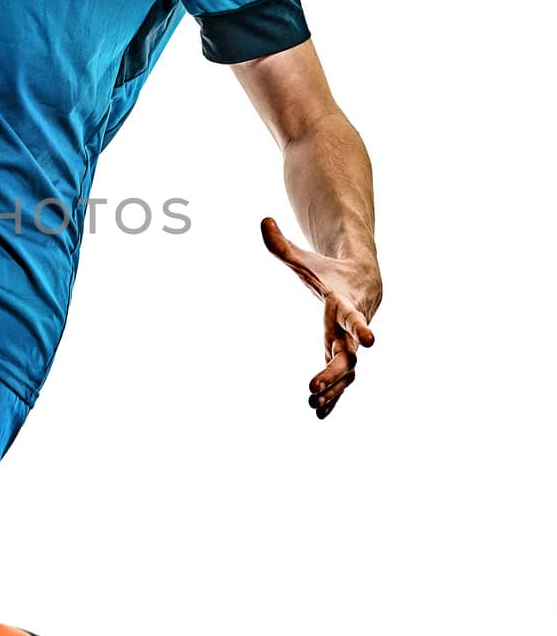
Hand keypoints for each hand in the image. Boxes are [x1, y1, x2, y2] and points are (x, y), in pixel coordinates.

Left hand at [260, 216, 379, 420]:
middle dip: (333, 371)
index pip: (352, 317)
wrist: (362, 283)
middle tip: (311, 386)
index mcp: (342, 306)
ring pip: (346, 373)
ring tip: (313, 406)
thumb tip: (263, 221)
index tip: (372, 340)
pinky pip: (342, 382)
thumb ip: (281, 245)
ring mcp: (350, 345)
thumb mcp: (304, 260)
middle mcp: (350, 329)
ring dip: (332, 390)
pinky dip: (333, 397)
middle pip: (348, 353)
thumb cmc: (329, 273)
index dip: (361, 327)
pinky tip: (319, 414)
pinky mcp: (345, 356)